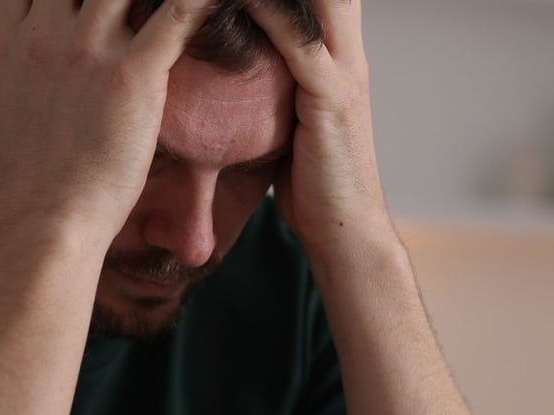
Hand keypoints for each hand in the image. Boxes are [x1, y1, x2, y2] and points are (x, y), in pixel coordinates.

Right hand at [0, 0, 216, 238]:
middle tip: (119, 14)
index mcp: (11, 44)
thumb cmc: (12, 185)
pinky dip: (198, 1)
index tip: (66, 6)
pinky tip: (213, 0)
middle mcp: (48, 35)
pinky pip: (177, 13)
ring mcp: (91, 50)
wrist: (47, 223)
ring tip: (160, 9)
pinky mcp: (135, 74)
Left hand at [247, 0, 397, 256]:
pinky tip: (236, 2)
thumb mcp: (286, 118)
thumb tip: (229, 70)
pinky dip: (271, 15)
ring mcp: (343, 72)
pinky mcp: (333, 99)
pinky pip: (300, 44)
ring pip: (316, 2)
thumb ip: (270, 86)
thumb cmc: (308, 179)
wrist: (343, 230)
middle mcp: (345, 53)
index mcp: (334, 54)